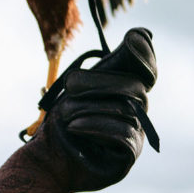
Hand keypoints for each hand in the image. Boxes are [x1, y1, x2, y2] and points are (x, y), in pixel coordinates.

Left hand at [0, 28, 157, 192]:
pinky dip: (95, 126)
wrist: (47, 158)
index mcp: (125, 89)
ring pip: (125, 109)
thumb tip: (143, 34)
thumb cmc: (63, 120)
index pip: (146, 68)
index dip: (144, 54)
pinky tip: (75, 127)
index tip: (133, 38)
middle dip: (99, 83)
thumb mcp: (80, 87)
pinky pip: (123, 132)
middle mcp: (137, 110)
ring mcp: (137, 132)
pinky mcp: (130, 154)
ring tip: (65, 115)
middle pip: (134, 86)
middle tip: (70, 86)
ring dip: (89, 108)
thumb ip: (107, 65)